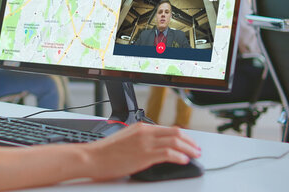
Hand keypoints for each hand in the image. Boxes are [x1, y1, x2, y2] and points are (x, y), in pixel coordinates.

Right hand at [81, 123, 200, 180]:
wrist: (92, 158)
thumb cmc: (105, 153)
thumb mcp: (125, 140)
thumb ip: (140, 141)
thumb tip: (153, 148)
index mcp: (140, 127)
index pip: (168, 129)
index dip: (182, 136)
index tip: (188, 142)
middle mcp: (144, 132)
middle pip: (175, 133)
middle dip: (189, 141)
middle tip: (196, 149)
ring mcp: (145, 143)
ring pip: (175, 141)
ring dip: (188, 149)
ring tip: (194, 155)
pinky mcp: (144, 155)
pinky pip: (168, 153)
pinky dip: (179, 156)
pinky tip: (184, 160)